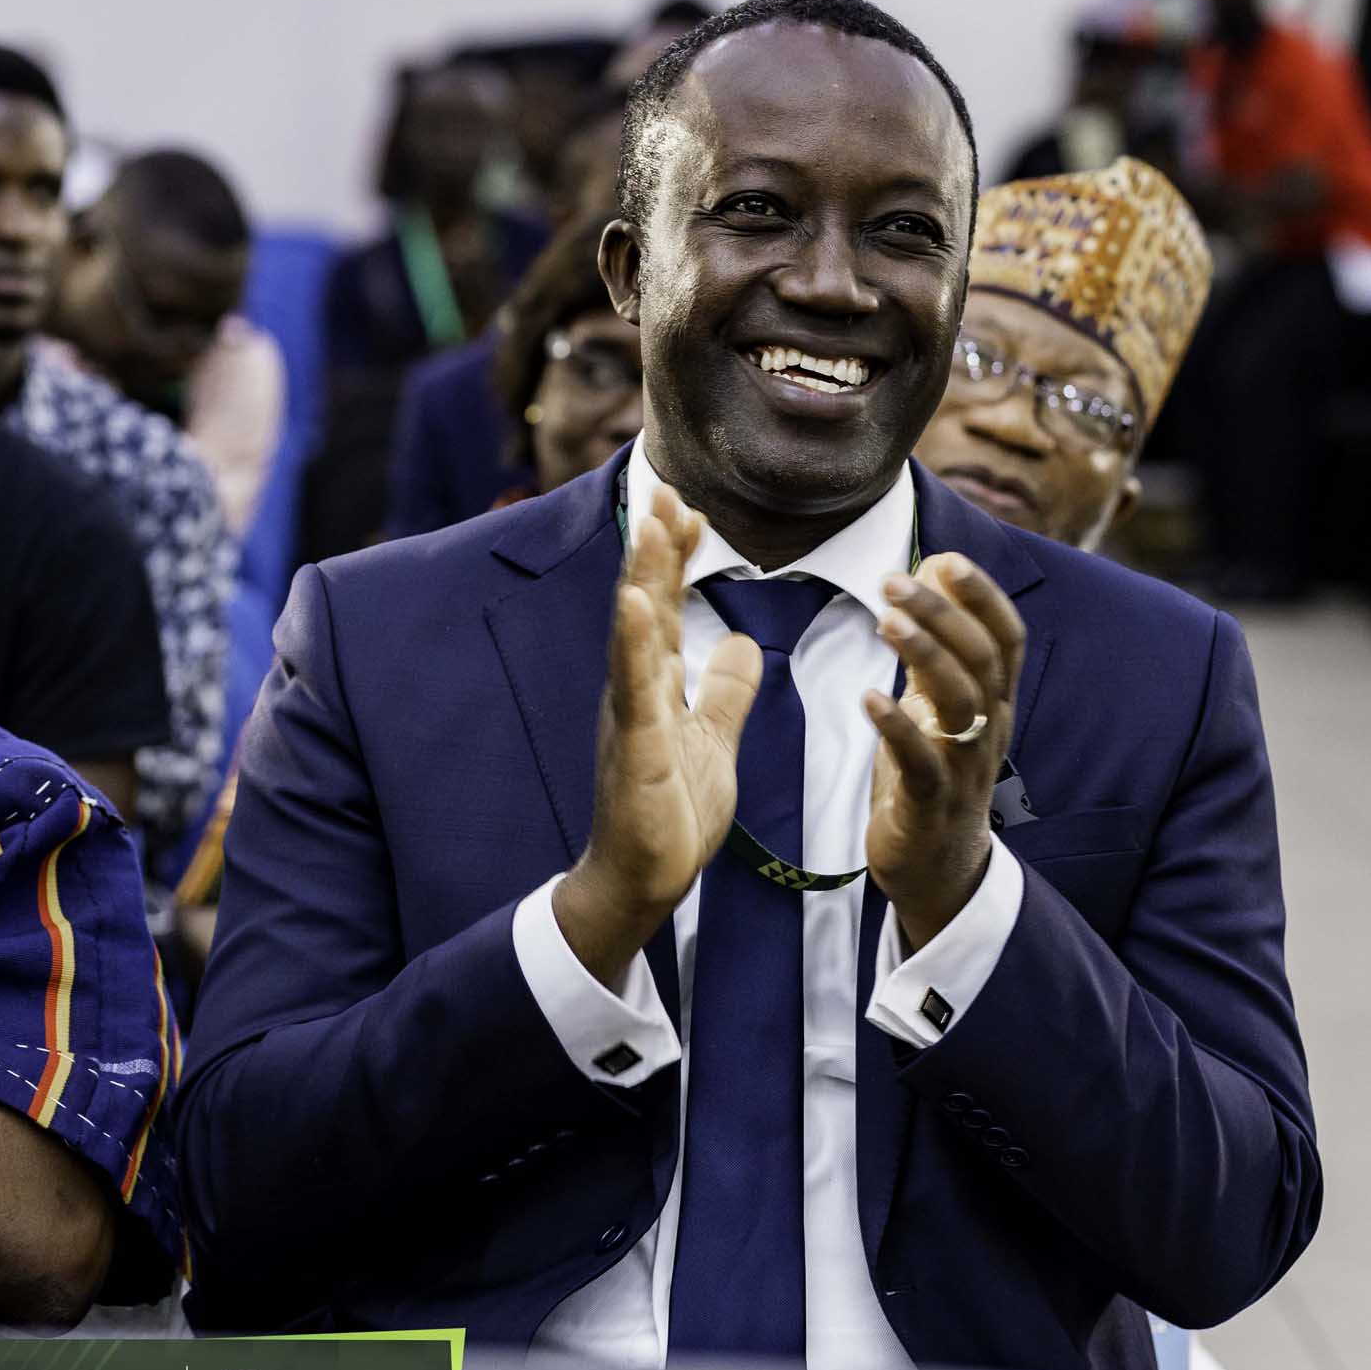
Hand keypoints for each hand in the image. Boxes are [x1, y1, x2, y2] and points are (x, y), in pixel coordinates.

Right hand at [553, 478, 762, 990]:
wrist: (643, 880)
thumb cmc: (669, 815)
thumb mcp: (712, 740)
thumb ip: (723, 691)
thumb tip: (739, 643)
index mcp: (654, 685)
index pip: (665, 607)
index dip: (677, 558)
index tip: (690, 507)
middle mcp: (635, 690)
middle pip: (646, 604)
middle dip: (658, 547)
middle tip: (668, 489)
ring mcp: (631, 716)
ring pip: (636, 634)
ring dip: (644, 576)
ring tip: (653, 525)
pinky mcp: (635, 747)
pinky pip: (634, 686)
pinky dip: (633, 641)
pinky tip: (634, 602)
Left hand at [864, 553, 1026, 947]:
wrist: (938, 865)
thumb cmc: (934, 771)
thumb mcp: (939, 704)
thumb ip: (938, 644)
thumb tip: (929, 568)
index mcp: (994, 702)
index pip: (1005, 638)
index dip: (983, 596)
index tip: (946, 557)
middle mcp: (989, 728)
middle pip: (980, 660)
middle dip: (941, 613)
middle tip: (891, 579)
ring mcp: (964, 767)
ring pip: (959, 703)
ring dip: (924, 655)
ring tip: (886, 620)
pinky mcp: (931, 803)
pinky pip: (921, 762)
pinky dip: (896, 727)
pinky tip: (868, 696)